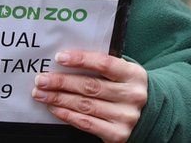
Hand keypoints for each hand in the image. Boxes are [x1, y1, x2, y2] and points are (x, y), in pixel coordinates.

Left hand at [32, 50, 147, 142]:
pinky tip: (55, 108)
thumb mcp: (122, 74)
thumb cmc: (125, 89)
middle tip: (41, 80)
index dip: (81, 60)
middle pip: (90, 86)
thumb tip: (65, 60)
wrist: (149, 115)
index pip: (104, 63)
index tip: (59, 57)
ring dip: (59, 99)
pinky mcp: (118, 134)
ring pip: (85, 105)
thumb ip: (102, 67)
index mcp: (134, 74)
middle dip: (62, 82)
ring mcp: (126, 116)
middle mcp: (133, 95)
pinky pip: (87, 123)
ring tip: (42, 94)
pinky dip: (67, 115)